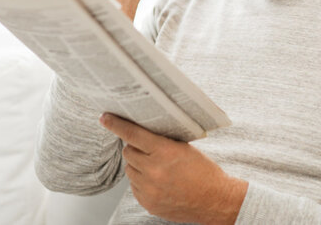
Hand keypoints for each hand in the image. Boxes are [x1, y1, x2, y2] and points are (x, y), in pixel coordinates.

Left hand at [99, 113, 247, 224]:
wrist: (215, 200)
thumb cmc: (204, 172)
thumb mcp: (185, 148)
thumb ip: (162, 141)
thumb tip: (142, 132)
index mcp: (165, 152)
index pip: (133, 134)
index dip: (117, 125)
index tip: (105, 118)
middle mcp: (154, 171)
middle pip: (128, 152)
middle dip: (136, 148)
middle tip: (148, 149)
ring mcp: (149, 189)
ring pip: (130, 170)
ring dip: (139, 166)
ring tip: (157, 168)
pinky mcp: (148, 203)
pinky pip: (134, 187)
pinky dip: (142, 182)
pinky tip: (158, 182)